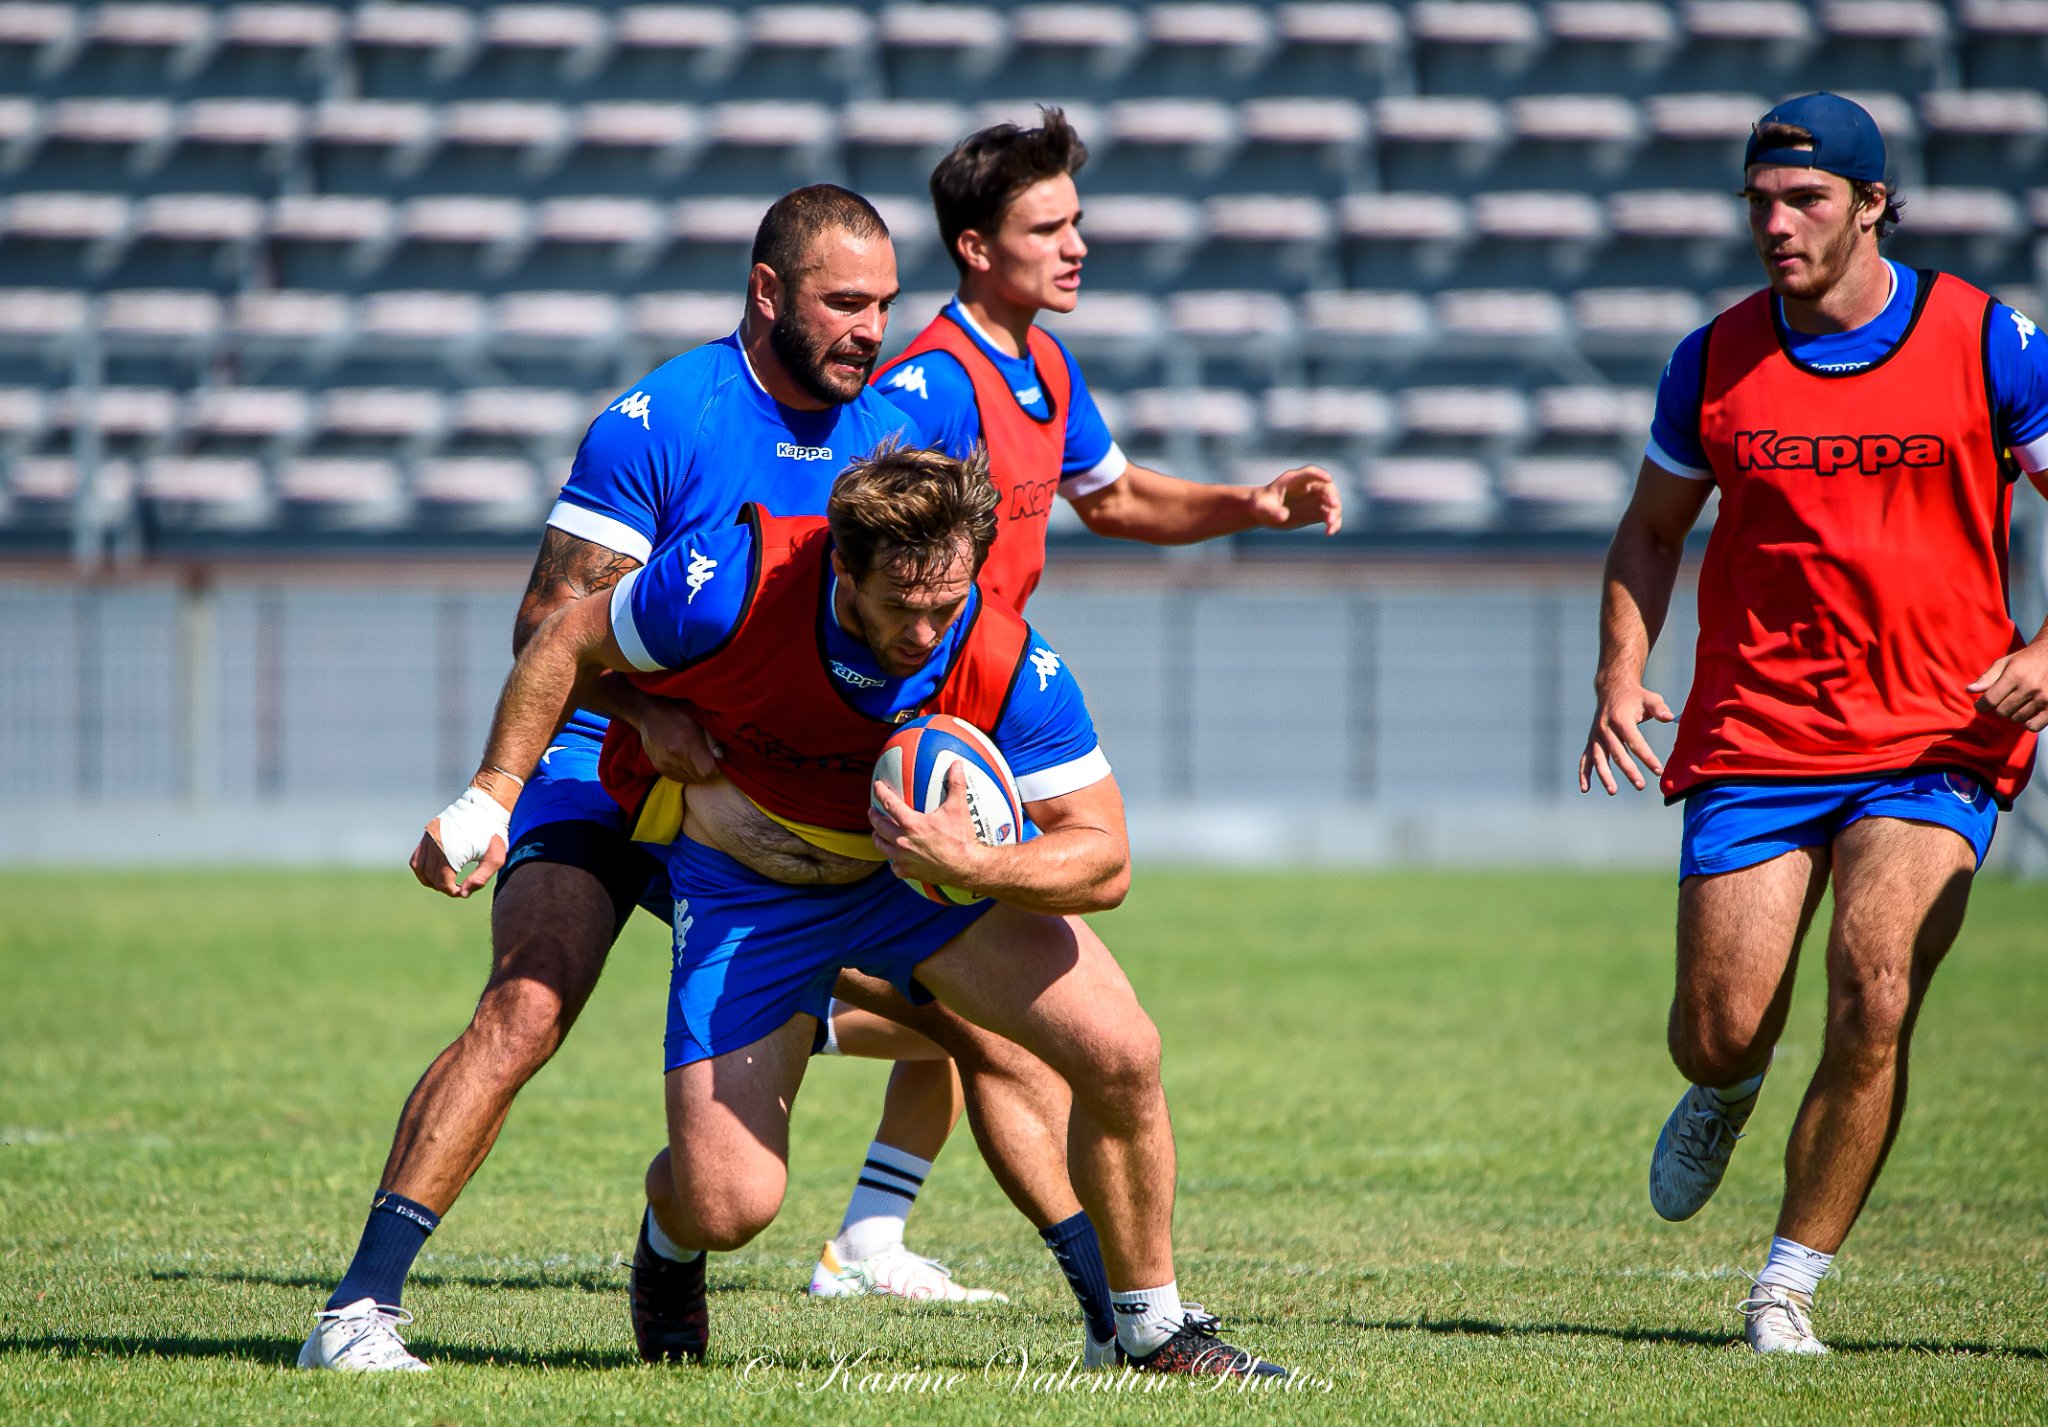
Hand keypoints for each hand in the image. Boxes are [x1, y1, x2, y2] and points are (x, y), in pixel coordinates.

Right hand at [411, 784, 511, 897]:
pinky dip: (422, 868)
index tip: (464, 890)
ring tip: (445, 882)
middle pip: (431, 877)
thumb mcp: (495, 858)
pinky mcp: (427, 833)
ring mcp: (429, 838)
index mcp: (451, 852)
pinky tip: (436, 871)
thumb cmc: (493, 834)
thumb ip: (480, 878)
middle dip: (444, 887)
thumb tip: (463, 894)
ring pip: (420, 869)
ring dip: (430, 880)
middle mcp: (435, 844)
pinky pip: (417, 857)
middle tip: (459, 887)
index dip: (453, 892)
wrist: (486, 807)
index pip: (443, 883)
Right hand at [636, 696, 722, 782]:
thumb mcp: (698, 722)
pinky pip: (677, 779)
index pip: (707, 770)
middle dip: (707, 773)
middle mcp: (674, 756)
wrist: (649, 715)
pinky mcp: (658, 767)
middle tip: (708, 762)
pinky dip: (685, 774)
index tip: (716, 763)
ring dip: (696, 774)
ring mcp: (664, 763)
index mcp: (686, 744)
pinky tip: (686, 764)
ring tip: (696, 762)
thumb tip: (720, 757)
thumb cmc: (678, 715)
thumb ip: (712, 740)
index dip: (715, 769)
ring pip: (688, 780)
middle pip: (699, 777)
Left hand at [869, 764, 990, 889]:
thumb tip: (956, 764)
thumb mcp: (959, 808)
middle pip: (880, 826)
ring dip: (878, 837)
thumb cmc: (962, 838)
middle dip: (874, 816)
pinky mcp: (908, 872)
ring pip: (882, 846)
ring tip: (877, 833)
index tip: (877, 786)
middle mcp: (903, 841)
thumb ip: (955, 784)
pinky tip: (894, 857)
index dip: (881, 793)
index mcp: (912, 824)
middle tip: (872, 810)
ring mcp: (904, 858)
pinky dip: (893, 860)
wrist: (966, 866)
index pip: (890, 804)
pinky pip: (894, 866)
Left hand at [1250, 465, 1342, 534]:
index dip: (1320, 475)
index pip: (1310, 473)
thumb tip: (1284, 516)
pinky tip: (1329, 533)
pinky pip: (1329, 516)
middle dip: (1332, 496)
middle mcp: (1308, 487)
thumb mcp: (1262, 508)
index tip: (1329, 478)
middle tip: (1334, 506)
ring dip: (1335, 513)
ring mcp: (1315, 499)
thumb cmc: (1261, 505)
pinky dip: (1333, 524)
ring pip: (1331, 503)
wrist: (1265, 512)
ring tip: (1330, 527)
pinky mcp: (1317, 511)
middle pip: (1326, 488)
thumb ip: (1272, 511)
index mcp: (1294, 480)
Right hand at [1578, 681, 1674, 794]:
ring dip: (1604, 776)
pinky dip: (1584, 774)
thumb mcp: (1650, 698)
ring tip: (1613, 791)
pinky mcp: (1591, 741)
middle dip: (1629, 771)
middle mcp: (1605, 729)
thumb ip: (1660, 708)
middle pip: (1617, 754)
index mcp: (1620, 719)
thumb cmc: (1635, 697)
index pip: (1635, 742)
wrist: (1612, 689)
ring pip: (1599, 759)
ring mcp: (1596, 736)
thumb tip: (1670, 718)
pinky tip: (1585, 788)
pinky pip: (1585, 759)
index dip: (1647, 757)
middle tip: (1641, 785)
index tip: (1658, 770)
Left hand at [1968, 643, 2047, 731]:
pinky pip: (2033, 726)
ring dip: (2013, 714)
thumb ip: (1987, 677)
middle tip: (2004, 699)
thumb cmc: (2026, 660)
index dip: (1981, 706)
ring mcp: (2043, 698)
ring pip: (2016, 719)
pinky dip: (2027, 723)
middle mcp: (2030, 687)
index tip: (1981, 704)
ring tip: (2018, 702)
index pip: (1990, 700)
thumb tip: (1969, 690)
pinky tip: (2028, 712)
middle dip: (1998, 707)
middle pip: (2002, 712)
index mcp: (2015, 675)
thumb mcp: (2005, 663)